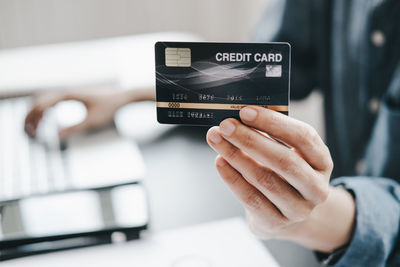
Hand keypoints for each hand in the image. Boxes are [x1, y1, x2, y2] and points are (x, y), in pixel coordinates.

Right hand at [25, 89, 123, 138]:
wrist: (121, 97)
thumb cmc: (109, 108)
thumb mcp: (92, 122)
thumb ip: (74, 129)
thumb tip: (57, 138)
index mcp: (69, 94)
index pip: (43, 104)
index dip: (34, 117)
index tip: (31, 130)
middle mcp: (67, 91)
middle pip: (40, 101)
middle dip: (31, 115)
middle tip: (27, 131)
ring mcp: (69, 92)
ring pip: (45, 100)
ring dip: (37, 113)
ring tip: (33, 128)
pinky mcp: (73, 95)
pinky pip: (53, 101)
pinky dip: (45, 110)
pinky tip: (44, 119)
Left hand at [206, 106, 354, 251]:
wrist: (286, 214)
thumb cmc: (283, 174)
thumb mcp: (288, 152)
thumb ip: (270, 135)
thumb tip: (240, 117)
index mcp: (322, 162)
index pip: (303, 137)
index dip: (274, 123)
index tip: (246, 112)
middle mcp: (316, 188)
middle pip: (284, 161)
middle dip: (250, 140)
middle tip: (226, 126)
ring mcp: (298, 209)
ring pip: (265, 180)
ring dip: (236, 156)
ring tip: (217, 140)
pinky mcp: (276, 223)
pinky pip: (250, 198)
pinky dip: (232, 178)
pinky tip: (220, 161)